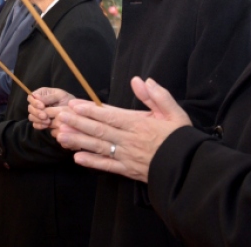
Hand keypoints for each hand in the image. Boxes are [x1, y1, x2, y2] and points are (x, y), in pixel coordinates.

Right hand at [28, 87, 75, 129]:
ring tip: (48, 122)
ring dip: (38, 120)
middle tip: (45, 116)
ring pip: (31, 117)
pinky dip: (39, 125)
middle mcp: (38, 103)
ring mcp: (39, 113)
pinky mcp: (41, 122)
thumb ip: (49, 97)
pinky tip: (46, 126)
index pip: (31, 97)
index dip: (35, 102)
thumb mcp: (61, 95)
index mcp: (41, 94)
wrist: (74, 112)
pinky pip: (35, 124)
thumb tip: (36, 97)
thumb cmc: (68, 100)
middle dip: (37, 113)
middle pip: (30, 108)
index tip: (42, 106)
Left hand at [55, 77, 191, 182]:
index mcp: (138, 124)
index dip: (90, 110)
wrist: (189, 168)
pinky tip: (77, 158)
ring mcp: (127, 156)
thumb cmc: (181, 138)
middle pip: (99, 130)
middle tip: (61, 116)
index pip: (110, 115)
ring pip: (99, 147)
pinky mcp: (128, 170)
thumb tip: (141, 80)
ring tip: (61, 135)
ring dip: (79, 141)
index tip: (75, 104)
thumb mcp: (174, 112)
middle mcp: (129, 140)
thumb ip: (157, 96)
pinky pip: (107, 166)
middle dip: (78, 122)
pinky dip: (92, 162)